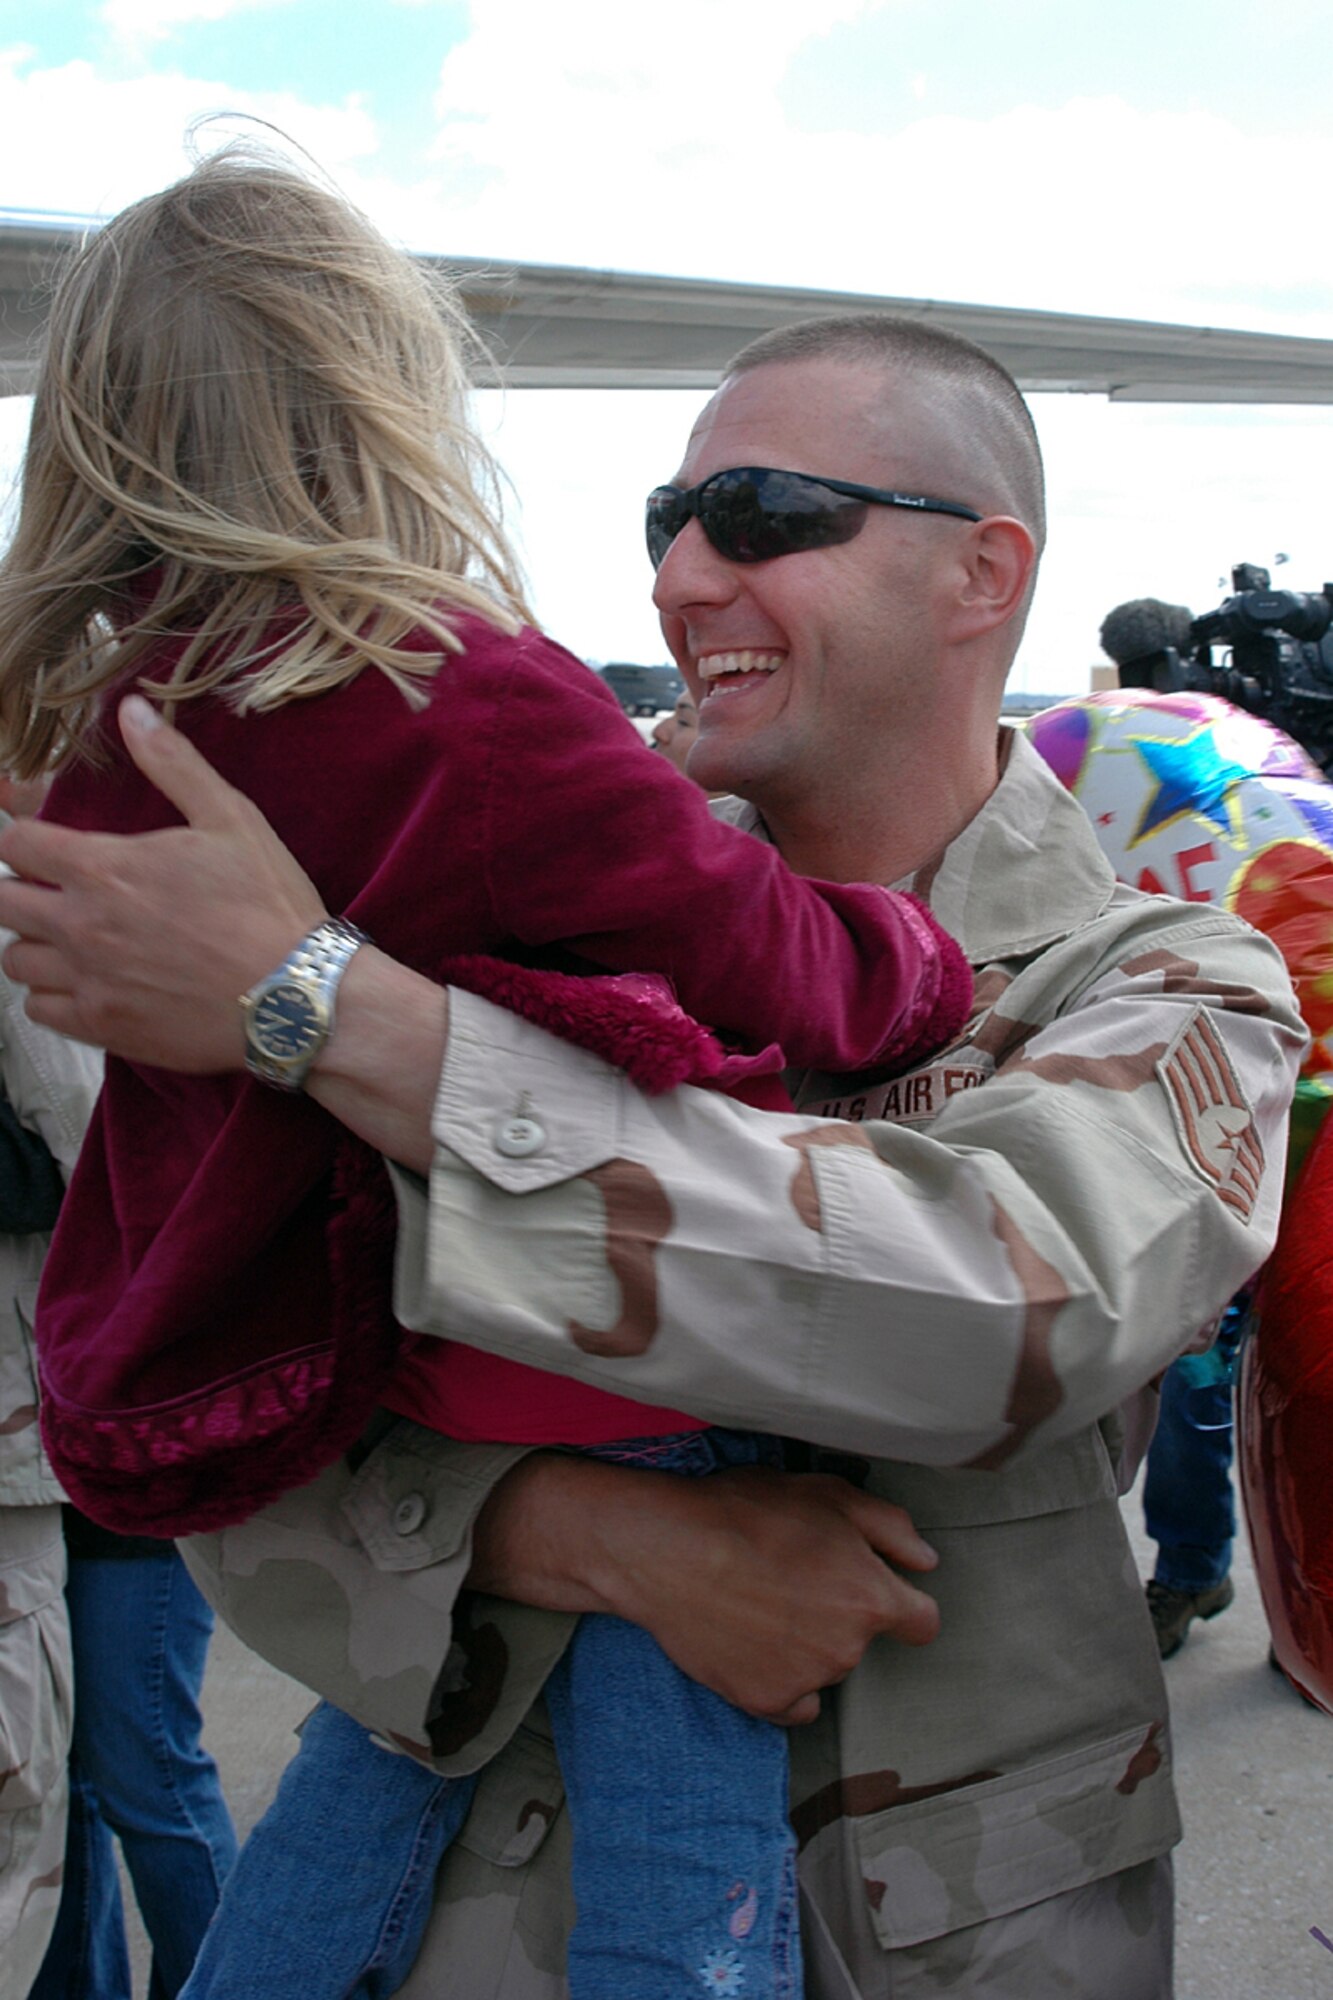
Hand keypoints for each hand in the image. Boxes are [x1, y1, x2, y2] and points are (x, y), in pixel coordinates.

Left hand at [0, 697, 325, 1068]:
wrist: (295, 996)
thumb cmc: (268, 905)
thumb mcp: (231, 818)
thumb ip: (172, 762)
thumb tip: (130, 709)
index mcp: (105, 868)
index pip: (16, 844)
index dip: (23, 835)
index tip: (40, 839)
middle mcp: (83, 925)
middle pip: (2, 902)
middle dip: (20, 889)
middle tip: (53, 890)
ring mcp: (90, 981)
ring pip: (15, 960)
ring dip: (32, 943)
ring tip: (66, 939)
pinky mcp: (104, 1027)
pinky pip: (38, 1011)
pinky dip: (49, 996)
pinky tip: (81, 983)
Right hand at [470, 1455, 940, 1725]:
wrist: (668, 1549)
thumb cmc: (746, 1512)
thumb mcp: (827, 1494)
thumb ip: (890, 1528)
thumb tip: (925, 1561)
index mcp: (870, 1597)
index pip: (922, 1622)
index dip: (902, 1604)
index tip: (877, 1593)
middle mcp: (847, 1648)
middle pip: (861, 1640)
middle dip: (839, 1614)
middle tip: (791, 1579)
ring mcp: (806, 1680)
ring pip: (824, 1667)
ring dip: (805, 1644)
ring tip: (758, 1601)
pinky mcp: (765, 1702)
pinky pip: (792, 1701)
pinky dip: (779, 1680)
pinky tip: (749, 1641)